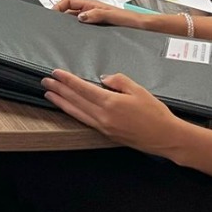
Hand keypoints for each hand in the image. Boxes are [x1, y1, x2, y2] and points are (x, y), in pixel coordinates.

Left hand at [40, 68, 186, 154]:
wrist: (166, 138)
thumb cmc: (155, 113)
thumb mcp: (138, 90)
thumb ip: (118, 81)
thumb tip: (103, 79)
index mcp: (110, 103)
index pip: (82, 88)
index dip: (67, 80)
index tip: (55, 73)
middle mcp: (103, 117)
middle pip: (75, 101)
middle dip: (59, 90)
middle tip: (45, 81)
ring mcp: (103, 127)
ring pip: (76, 113)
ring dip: (61, 102)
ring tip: (49, 94)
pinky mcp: (106, 134)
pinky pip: (84, 121)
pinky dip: (73, 113)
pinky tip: (68, 108)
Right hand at [53, 0, 164, 30]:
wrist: (144, 28)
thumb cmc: (131, 20)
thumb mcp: (113, 16)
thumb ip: (97, 14)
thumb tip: (80, 16)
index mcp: (93, 5)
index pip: (69, 1)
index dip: (58, 5)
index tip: (51, 14)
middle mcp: (92, 11)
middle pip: (70, 10)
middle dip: (60, 16)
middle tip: (53, 26)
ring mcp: (95, 20)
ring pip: (76, 20)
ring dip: (68, 24)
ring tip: (61, 34)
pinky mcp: (99, 29)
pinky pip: (83, 29)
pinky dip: (76, 32)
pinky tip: (76, 41)